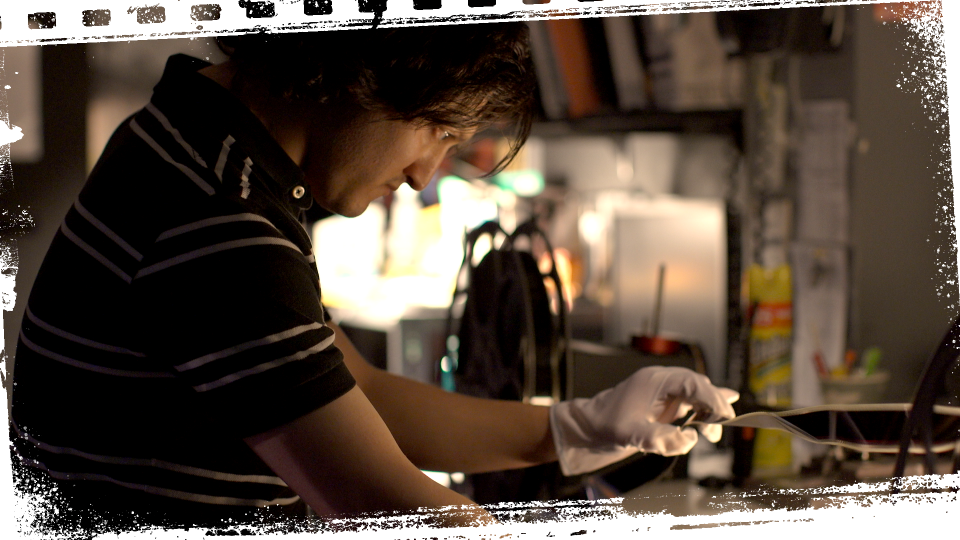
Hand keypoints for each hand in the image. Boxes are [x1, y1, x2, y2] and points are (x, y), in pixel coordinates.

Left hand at [549, 366, 738, 475]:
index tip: (724, 415)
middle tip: (722, 425)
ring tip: (713, 434)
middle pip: (698, 386)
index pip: (692, 383)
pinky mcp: (664, 405)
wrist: (591, 427)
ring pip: (696, 395)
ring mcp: (665, 393)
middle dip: (713, 404)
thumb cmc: (607, 425)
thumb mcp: (631, 434)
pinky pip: (690, 403)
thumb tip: (689, 439)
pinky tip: (720, 414)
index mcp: (655, 380)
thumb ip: (660, 438)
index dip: (712, 397)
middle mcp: (663, 382)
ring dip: (709, 412)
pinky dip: (703, 411)